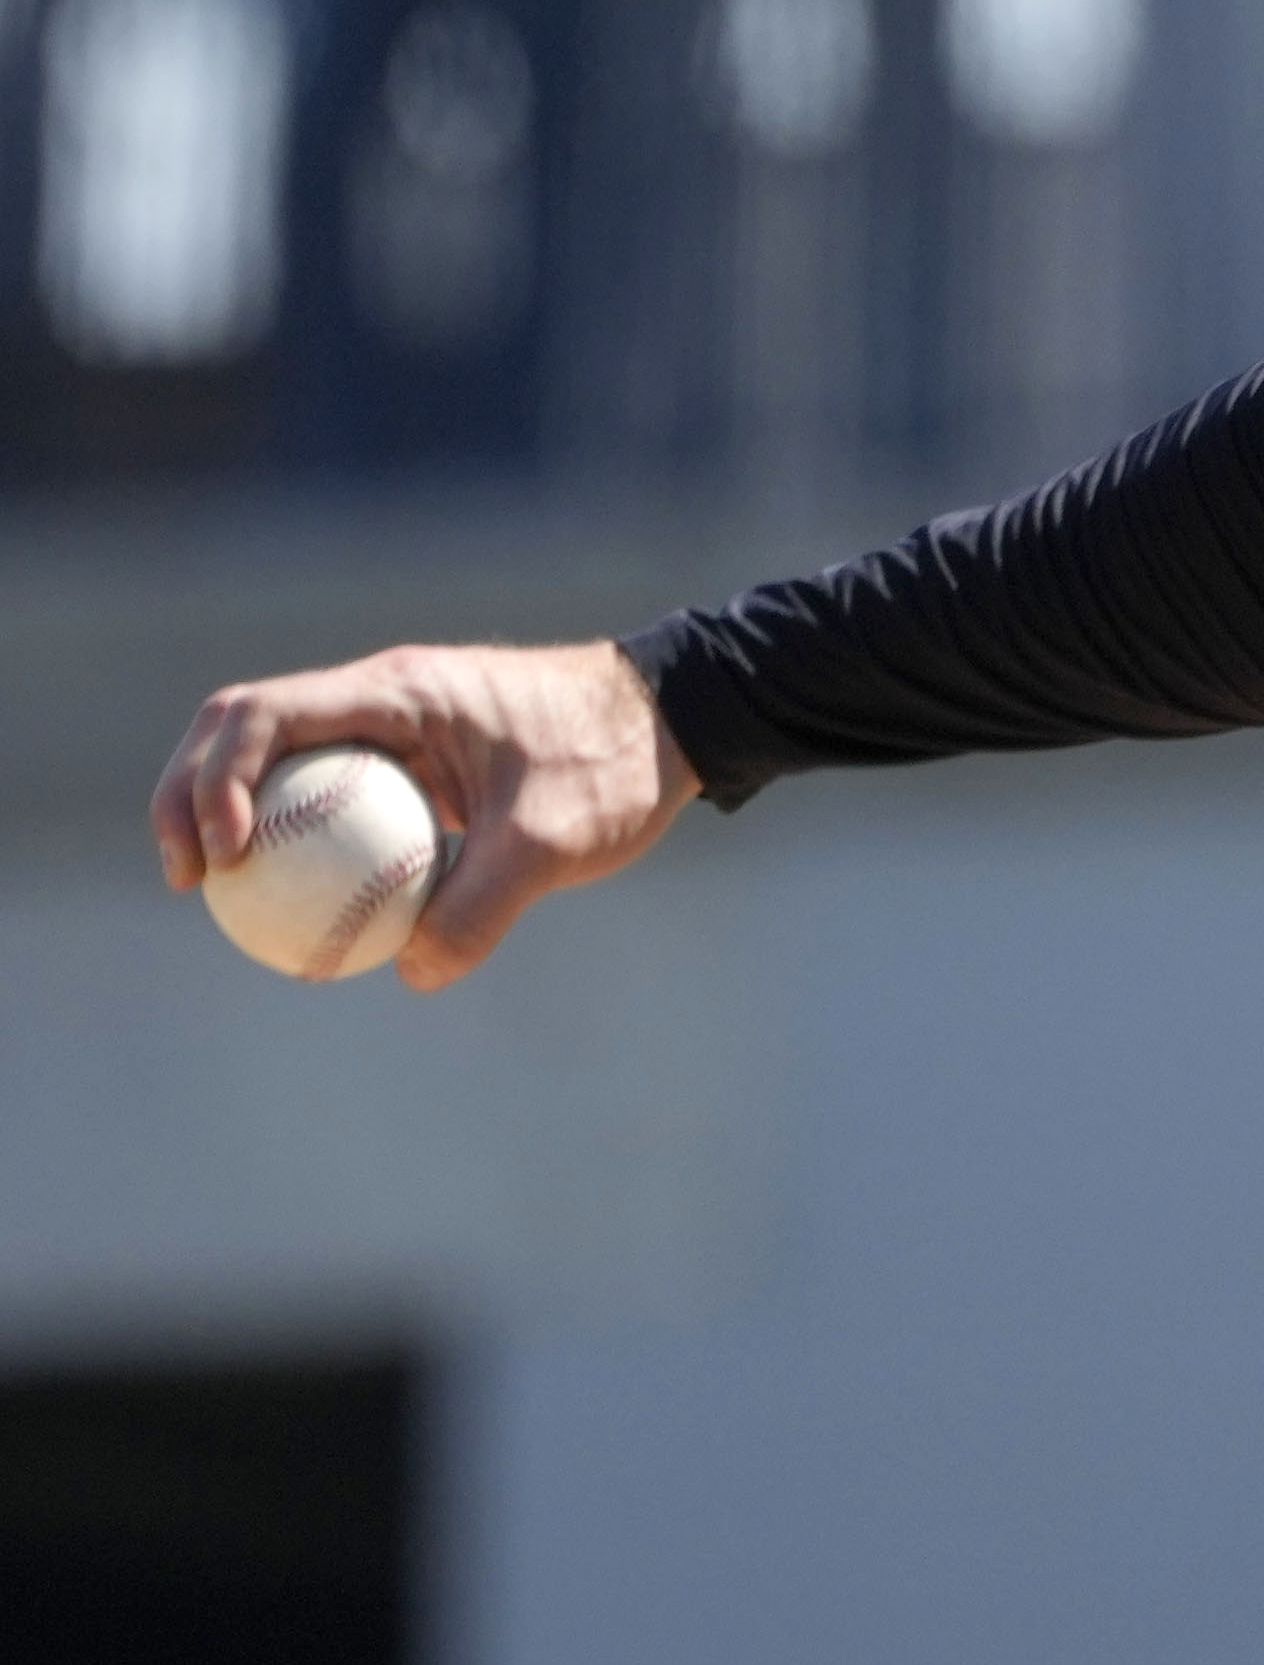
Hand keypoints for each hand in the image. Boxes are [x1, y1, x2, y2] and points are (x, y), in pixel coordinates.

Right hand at [152, 642, 701, 990]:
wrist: (677, 721)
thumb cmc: (616, 763)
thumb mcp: (555, 842)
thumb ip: (481, 906)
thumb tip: (411, 973)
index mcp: (397, 691)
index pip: (263, 715)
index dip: (214, 780)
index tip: (222, 855)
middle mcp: (381, 697)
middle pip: (243, 731)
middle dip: (190, 795)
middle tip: (186, 880)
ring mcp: (394, 726)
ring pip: (281, 761)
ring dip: (234, 814)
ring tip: (218, 895)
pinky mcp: (415, 761)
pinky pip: (334, 794)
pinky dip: (299, 837)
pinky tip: (300, 906)